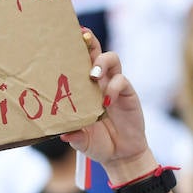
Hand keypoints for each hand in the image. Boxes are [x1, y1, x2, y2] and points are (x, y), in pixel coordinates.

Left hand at [60, 30, 151, 179]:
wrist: (121, 155)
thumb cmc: (98, 143)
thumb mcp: (82, 141)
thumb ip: (74, 135)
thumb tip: (63, 133)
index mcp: (84, 88)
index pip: (78, 62)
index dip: (73, 49)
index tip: (63, 37)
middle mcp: (99, 82)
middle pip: (95, 51)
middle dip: (89, 42)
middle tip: (81, 39)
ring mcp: (114, 86)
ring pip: (112, 59)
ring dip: (102, 61)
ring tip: (93, 74)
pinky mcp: (128, 94)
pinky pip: (122, 81)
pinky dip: (114, 87)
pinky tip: (108, 101)